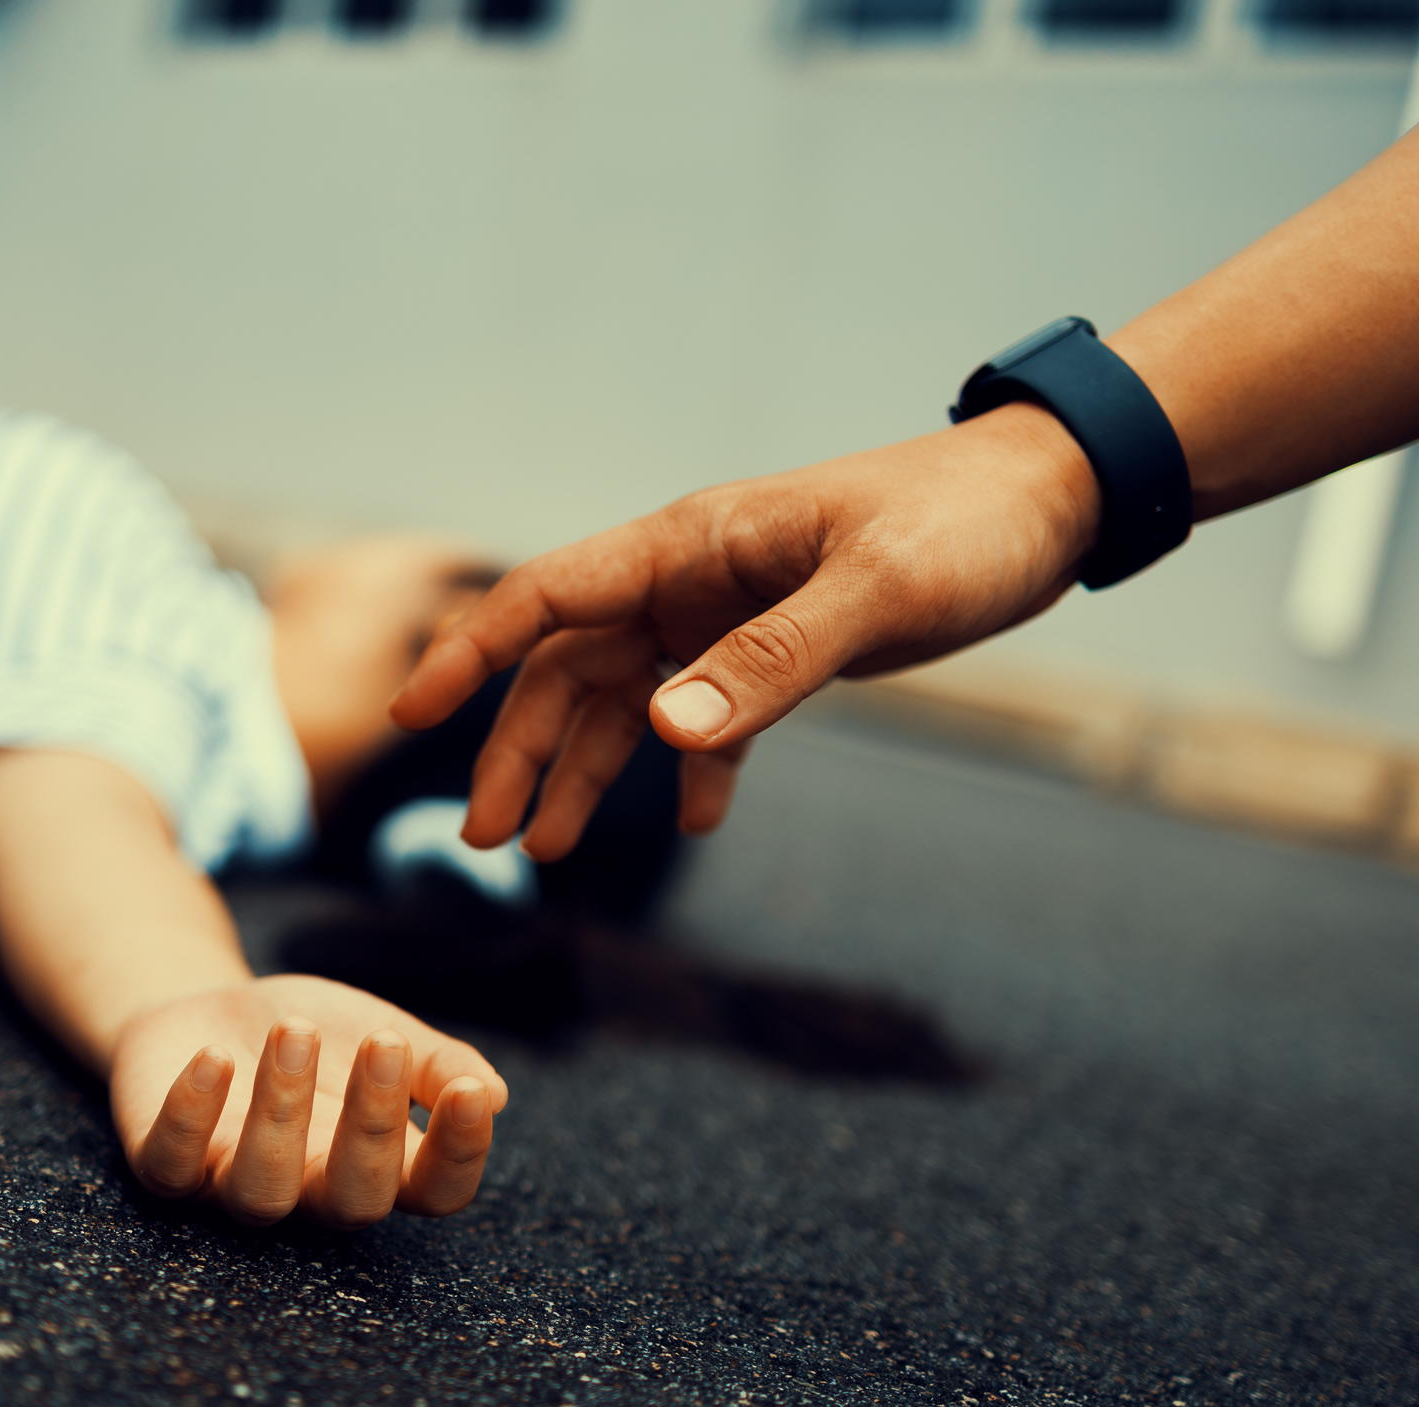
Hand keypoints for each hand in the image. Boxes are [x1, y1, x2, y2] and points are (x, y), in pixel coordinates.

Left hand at [107, 974, 508, 1227]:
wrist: (210, 1011)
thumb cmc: (314, 1034)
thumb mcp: (378, 1033)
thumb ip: (435, 1064)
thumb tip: (494, 1095)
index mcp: (379, 1167)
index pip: (435, 1193)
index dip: (459, 1155)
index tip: (471, 1093)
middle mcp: (312, 1191)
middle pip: (355, 1202)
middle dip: (373, 1125)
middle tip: (384, 1042)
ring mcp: (235, 1185)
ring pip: (263, 1190)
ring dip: (282, 1111)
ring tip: (295, 1031)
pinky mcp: (168, 1167)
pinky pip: (173, 1164)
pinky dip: (191, 1114)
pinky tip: (213, 1058)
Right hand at [390, 404, 1100, 859]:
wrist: (1050, 501)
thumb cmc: (962, 525)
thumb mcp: (874, 594)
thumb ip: (772, 662)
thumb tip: (664, 736)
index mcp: (690, 547)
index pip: (548, 597)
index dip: (471, 652)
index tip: (410, 712)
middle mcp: (691, 581)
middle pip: (569, 669)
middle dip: (519, 750)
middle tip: (486, 840)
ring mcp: (728, 616)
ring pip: (627, 701)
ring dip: (585, 772)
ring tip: (549, 852)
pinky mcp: (777, 650)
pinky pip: (711, 719)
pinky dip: (695, 772)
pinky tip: (697, 822)